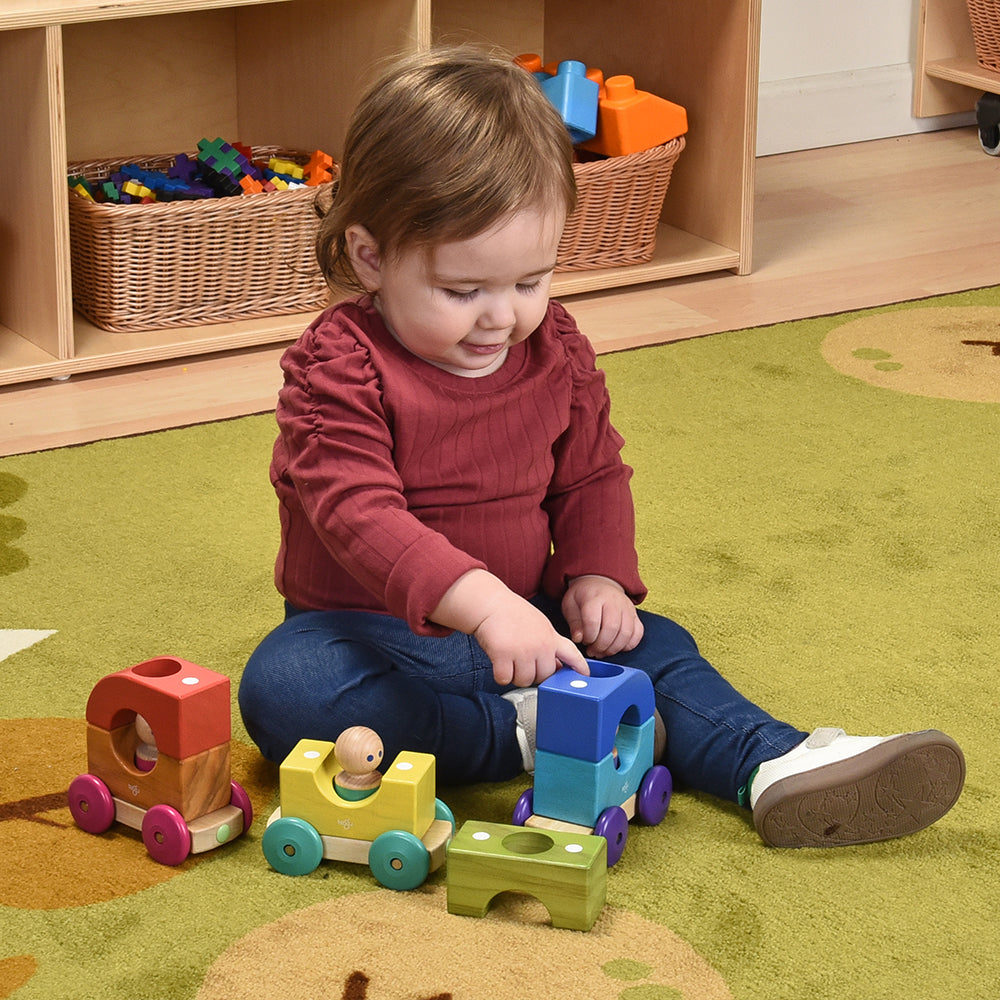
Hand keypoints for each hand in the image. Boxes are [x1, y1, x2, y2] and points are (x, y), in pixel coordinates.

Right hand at [473, 592, 589, 686]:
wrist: (490, 603)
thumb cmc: (511, 612)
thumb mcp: (540, 624)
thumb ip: (549, 644)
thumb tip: (556, 666)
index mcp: (550, 637)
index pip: (572, 654)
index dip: (579, 666)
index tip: (585, 674)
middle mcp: (540, 645)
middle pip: (544, 676)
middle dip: (533, 674)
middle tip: (523, 662)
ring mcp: (522, 651)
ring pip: (524, 681)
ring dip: (515, 675)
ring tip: (510, 660)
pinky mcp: (503, 655)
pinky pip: (505, 679)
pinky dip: (501, 675)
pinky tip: (500, 662)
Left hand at [562, 575, 643, 658]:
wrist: (600, 582)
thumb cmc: (584, 596)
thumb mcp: (570, 604)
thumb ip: (574, 622)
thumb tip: (578, 639)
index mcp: (595, 597)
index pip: (593, 621)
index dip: (588, 637)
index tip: (583, 641)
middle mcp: (614, 601)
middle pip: (612, 628)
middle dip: (601, 645)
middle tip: (593, 650)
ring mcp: (627, 608)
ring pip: (626, 633)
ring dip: (613, 648)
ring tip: (602, 651)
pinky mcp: (635, 615)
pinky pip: (637, 634)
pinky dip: (628, 645)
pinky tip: (616, 647)